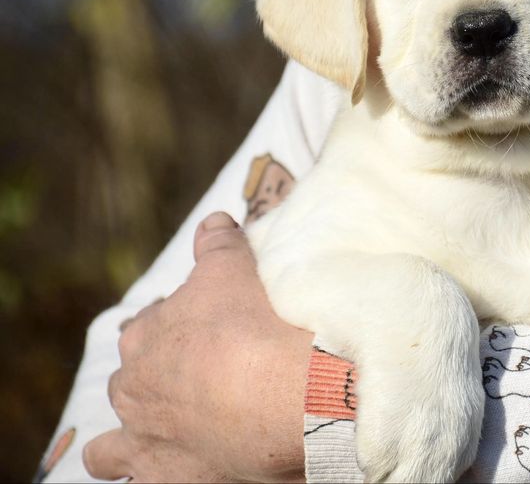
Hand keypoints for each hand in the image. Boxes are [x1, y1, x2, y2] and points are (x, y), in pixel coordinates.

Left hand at [84, 212, 311, 481]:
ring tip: (164, 437)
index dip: (175, 328)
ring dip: (129, 442)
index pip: (149, 327)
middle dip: (156, 381)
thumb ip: (218, 244)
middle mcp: (134, 386)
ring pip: (109, 449)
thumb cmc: (250, 324)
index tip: (204, 331)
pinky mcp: (162, 478)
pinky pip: (135, 482)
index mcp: (147, 335)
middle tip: (201, 380)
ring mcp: (142, 437)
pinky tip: (174, 471)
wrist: (273, 393)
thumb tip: (214, 220)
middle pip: (134, 381)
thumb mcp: (232, 270)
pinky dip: (148, 477)